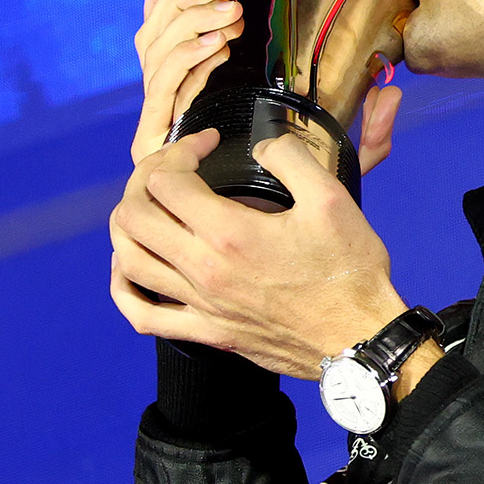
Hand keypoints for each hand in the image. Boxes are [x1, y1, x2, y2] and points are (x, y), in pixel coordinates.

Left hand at [110, 84, 415, 378]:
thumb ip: (291, 157)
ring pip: (127, 260)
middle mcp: (204, 270)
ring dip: (128, 224)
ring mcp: (200, 305)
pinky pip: (141, 314)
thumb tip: (262, 144)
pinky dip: (123, 286)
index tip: (209, 144)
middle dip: (145, 179)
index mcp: (230, 233)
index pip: (165, 180)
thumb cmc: (349, 272)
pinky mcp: (206, 332)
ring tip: (152, 206)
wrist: (359, 338)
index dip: (181, 149)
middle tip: (176, 169)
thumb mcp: (332, 199)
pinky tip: (132, 266)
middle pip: (133, 215)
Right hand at [130, 0, 244, 164]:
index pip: (152, 31)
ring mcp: (150, 127)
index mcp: (165, 92)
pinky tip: (218, 47)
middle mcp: (152, 107)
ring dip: (194, 29)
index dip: (177, 0)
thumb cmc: (246, 157)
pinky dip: (190, 62)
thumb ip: (191, 34)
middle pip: (150, 42)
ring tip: (230, 15)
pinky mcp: (152, 146)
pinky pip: (165, 93)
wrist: (245, 219)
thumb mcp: (226, 87)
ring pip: (156, 61)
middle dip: (188, 7)